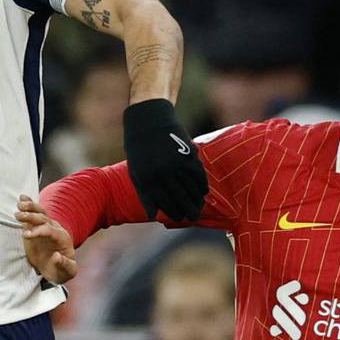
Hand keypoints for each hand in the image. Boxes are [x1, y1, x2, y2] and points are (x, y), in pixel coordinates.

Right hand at [17, 195, 79, 284]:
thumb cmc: (62, 271)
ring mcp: (46, 227)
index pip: (50, 231)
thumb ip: (65, 265)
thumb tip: (57, 256)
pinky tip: (22, 198)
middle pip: (44, 219)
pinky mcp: (37, 227)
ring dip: (30, 207)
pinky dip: (29, 205)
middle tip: (18, 216)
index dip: (38, 231)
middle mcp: (55, 230)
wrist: (57, 269)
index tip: (25, 235)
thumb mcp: (67, 272)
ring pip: (40, 213)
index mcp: (63, 239)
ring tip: (19, 205)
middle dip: (32, 216)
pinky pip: (34, 214)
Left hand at [122, 98, 206, 221]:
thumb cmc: (140, 150)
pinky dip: (203, 185)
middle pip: (180, 199)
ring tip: (200, 206)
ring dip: (197, 200)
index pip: (164, 204)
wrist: (148, 121)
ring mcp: (175, 164)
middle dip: (188, 211)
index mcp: (147, 180)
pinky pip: (199, 175)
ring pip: (191, 189)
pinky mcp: (187, 155)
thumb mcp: (136, 173)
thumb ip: (145, 195)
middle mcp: (161, 174)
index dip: (173, 213)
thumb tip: (153, 215)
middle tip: (193, 217)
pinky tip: (204, 192)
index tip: (179, 218)